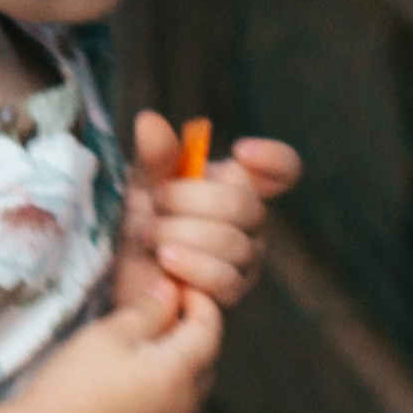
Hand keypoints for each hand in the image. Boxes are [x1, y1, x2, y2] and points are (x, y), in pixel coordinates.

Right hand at [21, 292, 222, 412]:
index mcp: (181, 372)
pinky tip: (135, 381)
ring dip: (181, 362)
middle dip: (193, 331)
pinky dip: (166, 390)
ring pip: (191, 387)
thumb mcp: (109, 335)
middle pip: (206, 359)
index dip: (199, 302)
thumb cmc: (74, 386)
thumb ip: (149, 310)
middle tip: (165, 311)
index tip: (177, 286)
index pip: (210, 328)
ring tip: (148, 344)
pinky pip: (173, 411)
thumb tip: (171, 291)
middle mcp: (187, 405)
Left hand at [117, 113, 300, 313]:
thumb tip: (150, 120)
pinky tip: (164, 260)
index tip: (238, 151)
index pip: (284, 170)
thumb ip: (154, 155)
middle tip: (154, 203)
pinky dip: (189, 265)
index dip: (273, 159)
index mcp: (241, 186)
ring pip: (231, 241)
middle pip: (244, 203)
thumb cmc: (145, 223)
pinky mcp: (233, 292)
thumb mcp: (144, 182)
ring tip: (147, 235)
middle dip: (187, 200)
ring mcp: (248, 257)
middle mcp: (253, 220)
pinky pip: (223, 277)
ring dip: (177, 234)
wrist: (127, 276)